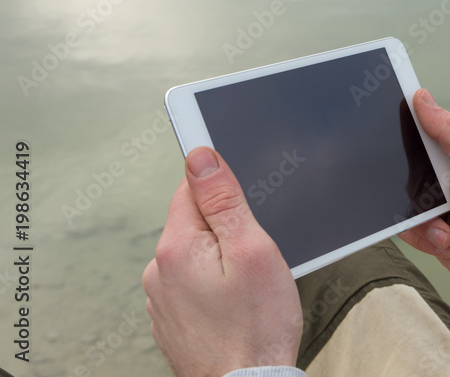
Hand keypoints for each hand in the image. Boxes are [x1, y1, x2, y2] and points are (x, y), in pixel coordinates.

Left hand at [142, 147, 301, 375]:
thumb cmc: (257, 327)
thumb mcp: (251, 249)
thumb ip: (223, 200)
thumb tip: (200, 157)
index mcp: (175, 247)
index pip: (192, 187)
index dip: (224, 191)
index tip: (244, 209)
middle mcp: (157, 271)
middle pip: (195, 222)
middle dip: (227, 230)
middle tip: (255, 258)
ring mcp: (161, 299)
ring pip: (195, 254)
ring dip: (221, 260)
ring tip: (248, 288)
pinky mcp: (171, 319)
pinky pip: (193, 284)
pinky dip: (214, 287)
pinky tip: (236, 306)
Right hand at [400, 89, 449, 314]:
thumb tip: (422, 98)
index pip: (425, 123)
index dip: (407, 123)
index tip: (393, 128)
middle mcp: (447, 170)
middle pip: (405, 163)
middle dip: (412, 185)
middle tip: (434, 197)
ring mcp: (437, 199)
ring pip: (401, 198)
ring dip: (422, 218)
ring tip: (447, 227)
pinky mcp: (428, 225)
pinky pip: (405, 226)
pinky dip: (424, 237)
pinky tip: (447, 241)